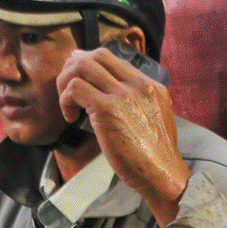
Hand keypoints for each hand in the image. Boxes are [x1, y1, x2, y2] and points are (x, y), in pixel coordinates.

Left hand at [57, 46, 190, 226]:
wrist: (161, 172)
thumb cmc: (155, 155)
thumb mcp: (156, 119)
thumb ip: (140, 103)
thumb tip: (114, 97)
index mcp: (151, 86)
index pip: (113, 58)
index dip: (90, 65)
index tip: (80, 81)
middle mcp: (138, 84)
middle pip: (96, 55)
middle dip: (75, 68)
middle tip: (68, 90)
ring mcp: (123, 94)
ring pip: (82, 66)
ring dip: (66, 82)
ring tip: (68, 104)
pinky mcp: (107, 108)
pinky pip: (75, 88)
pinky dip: (65, 100)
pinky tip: (70, 117)